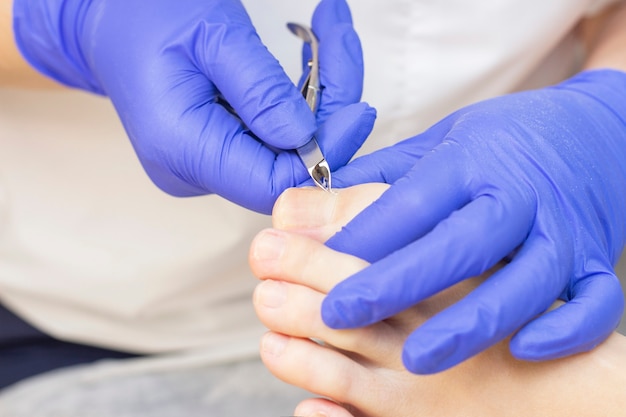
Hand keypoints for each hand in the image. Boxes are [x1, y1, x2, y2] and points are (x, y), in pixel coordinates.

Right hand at [13, 0, 368, 212]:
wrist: (106, 17)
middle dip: (328, 109)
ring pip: (283, 148)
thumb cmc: (144, 14)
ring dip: (319, 95)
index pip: (271, 182)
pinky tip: (311, 56)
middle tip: (340, 40)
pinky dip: (298, 98)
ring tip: (328, 29)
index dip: (323, 153)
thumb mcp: (211, 36)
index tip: (357, 110)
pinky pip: (270, 137)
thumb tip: (307, 140)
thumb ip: (261, 91)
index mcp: (181, 147)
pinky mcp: (215, 150)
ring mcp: (203, 163)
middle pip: (285, 165)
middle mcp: (191, 169)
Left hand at [284, 69, 625, 372]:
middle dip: (398, 284)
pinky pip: (596, 302)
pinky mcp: (597, 260)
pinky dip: (566, 329)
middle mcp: (519, 195)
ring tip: (416, 359)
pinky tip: (524, 351)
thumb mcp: (439, 143)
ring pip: (524, 283)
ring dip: (471, 324)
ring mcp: (563, 231)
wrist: (593, 134)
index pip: (412, 200)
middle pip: (460, 244)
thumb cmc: (502, 144)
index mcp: (472, 160)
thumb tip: (295, 206)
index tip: (316, 266)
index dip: (363, 236)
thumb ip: (372, 179)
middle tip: (339, 316)